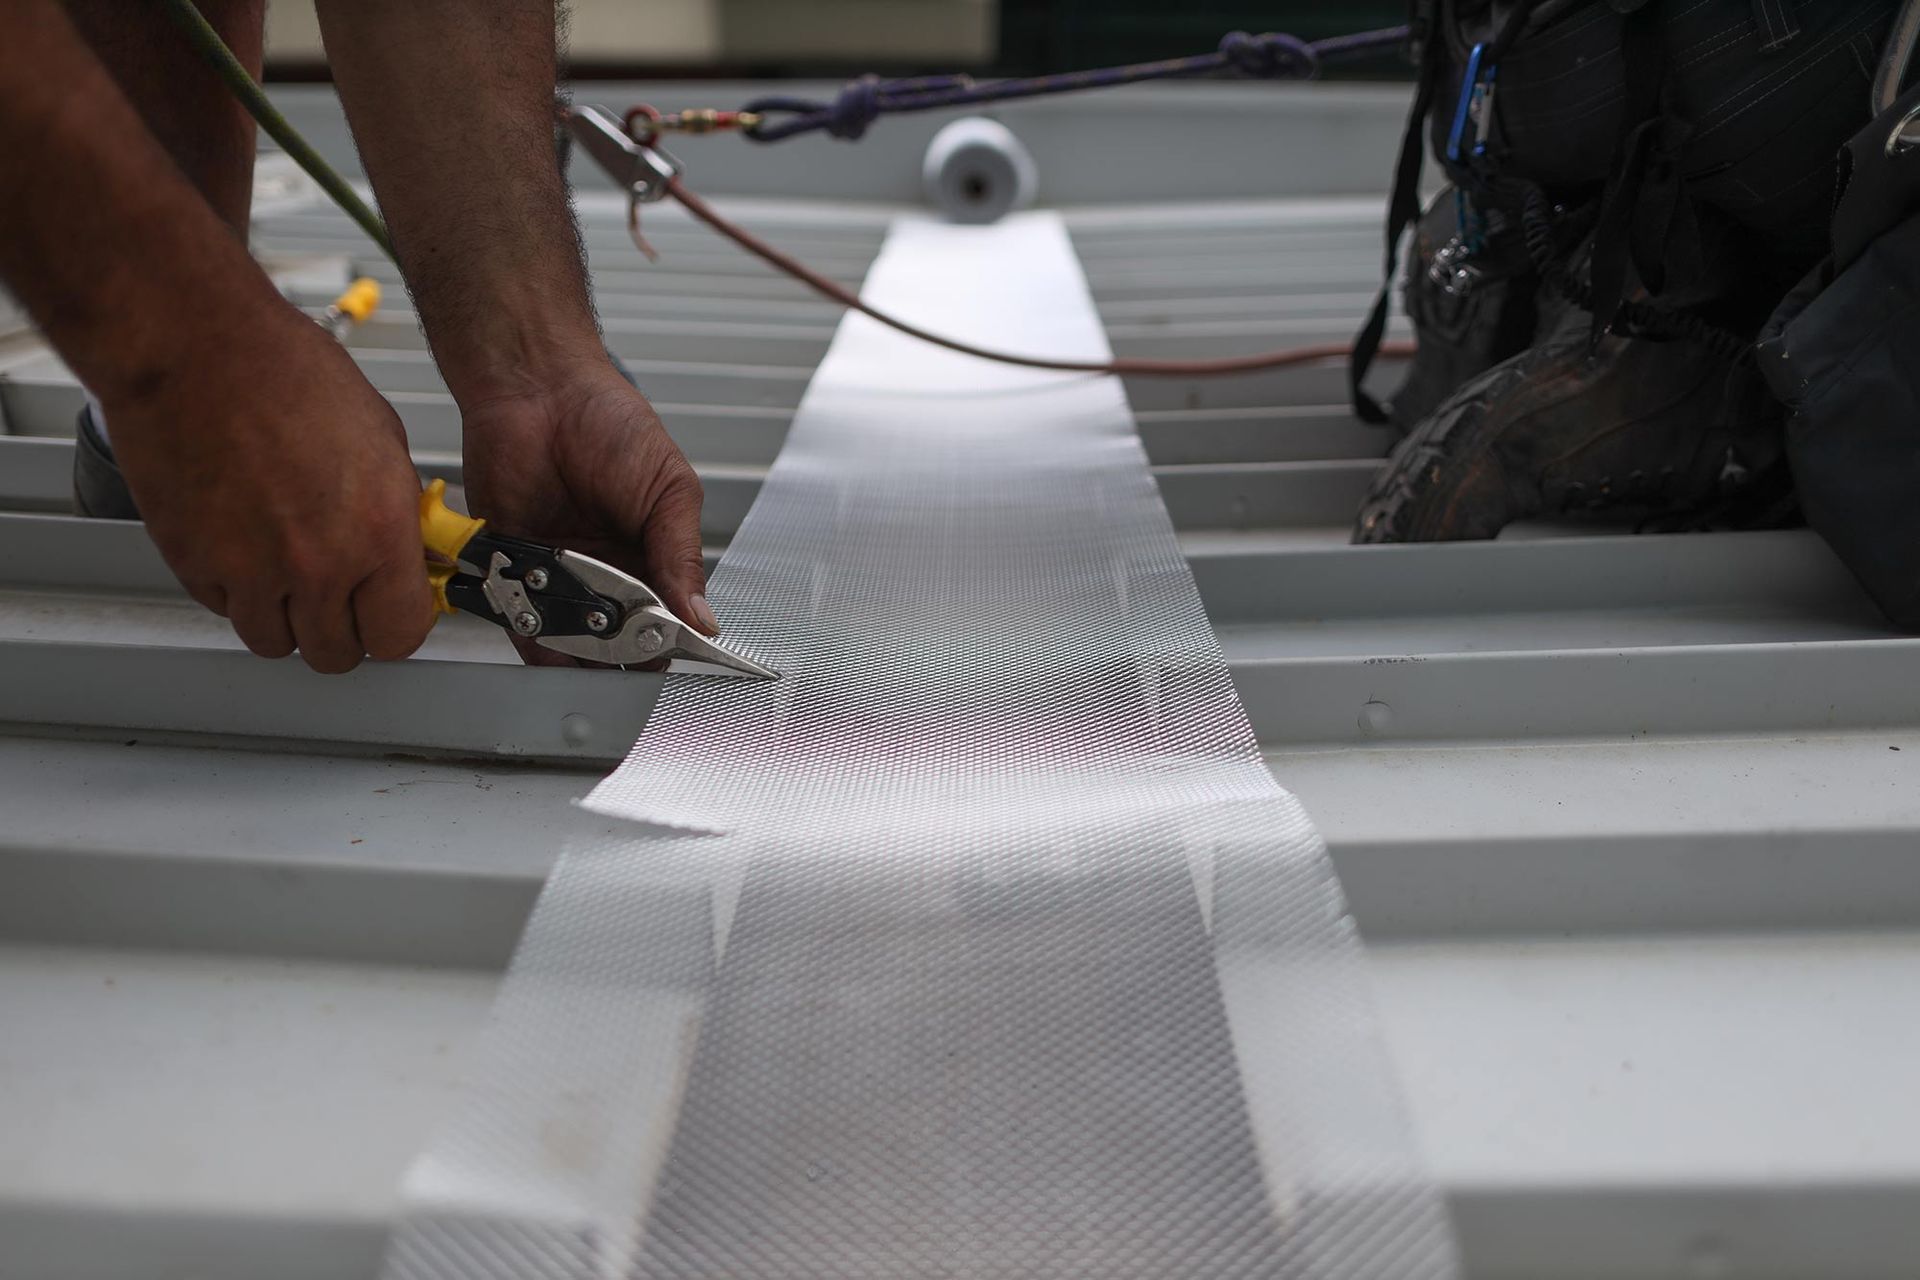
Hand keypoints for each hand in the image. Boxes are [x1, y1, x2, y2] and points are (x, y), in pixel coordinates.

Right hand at [105, 302, 434, 672]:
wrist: (197, 347)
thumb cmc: (287, 373)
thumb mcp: (383, 441)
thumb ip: (396, 513)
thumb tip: (409, 555)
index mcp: (376, 534)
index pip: (400, 635)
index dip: (397, 625)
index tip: (390, 611)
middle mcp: (315, 565)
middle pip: (337, 654)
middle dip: (343, 629)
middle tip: (340, 594)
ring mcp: (249, 571)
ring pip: (276, 643)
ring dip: (287, 618)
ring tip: (288, 570)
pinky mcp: (194, 564)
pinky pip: (226, 609)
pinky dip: (238, 592)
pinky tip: (245, 544)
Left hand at [458, 362, 709, 666]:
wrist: (539, 389)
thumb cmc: (610, 422)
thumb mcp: (670, 489)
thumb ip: (683, 556)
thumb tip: (703, 618)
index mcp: (651, 556)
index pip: (664, 619)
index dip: (667, 640)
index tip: (668, 646)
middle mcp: (604, 572)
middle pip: (616, 639)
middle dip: (621, 650)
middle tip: (624, 643)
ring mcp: (558, 574)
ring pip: (569, 639)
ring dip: (577, 649)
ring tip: (587, 643)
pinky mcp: (513, 568)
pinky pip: (520, 620)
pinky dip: (531, 637)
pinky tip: (547, 640)